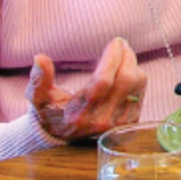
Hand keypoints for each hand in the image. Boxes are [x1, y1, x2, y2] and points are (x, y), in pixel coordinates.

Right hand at [26, 37, 147, 141]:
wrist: (63, 138)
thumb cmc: (50, 113)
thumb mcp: (38, 99)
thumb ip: (39, 80)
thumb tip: (39, 58)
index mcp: (79, 113)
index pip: (103, 81)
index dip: (112, 58)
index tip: (115, 41)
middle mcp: (102, 120)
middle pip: (126, 80)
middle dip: (127, 57)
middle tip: (121, 44)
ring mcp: (118, 122)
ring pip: (137, 85)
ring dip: (133, 65)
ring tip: (124, 55)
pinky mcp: (129, 122)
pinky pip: (141, 93)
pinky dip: (137, 77)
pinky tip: (128, 70)